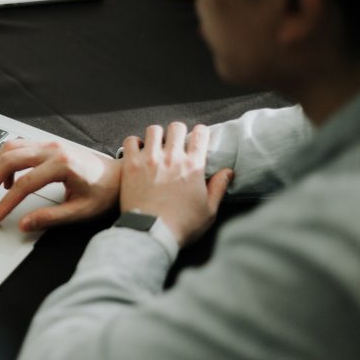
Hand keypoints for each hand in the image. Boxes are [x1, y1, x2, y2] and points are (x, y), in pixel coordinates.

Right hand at [0, 140, 120, 231]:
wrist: (118, 176)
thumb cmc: (103, 192)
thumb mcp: (80, 211)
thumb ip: (50, 218)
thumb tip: (24, 224)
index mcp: (62, 165)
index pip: (23, 184)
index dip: (6, 203)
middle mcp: (53, 149)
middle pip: (9, 160)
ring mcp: (49, 143)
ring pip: (9, 148)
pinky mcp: (47, 144)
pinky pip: (18, 146)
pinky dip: (5, 160)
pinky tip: (7, 179)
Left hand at [119, 122, 233, 246]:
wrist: (151, 232)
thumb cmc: (181, 225)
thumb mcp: (209, 210)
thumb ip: (219, 187)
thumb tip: (228, 172)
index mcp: (193, 166)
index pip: (200, 134)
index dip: (200, 132)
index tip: (198, 138)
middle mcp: (172, 158)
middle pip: (176, 127)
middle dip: (178, 132)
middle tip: (176, 142)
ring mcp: (149, 159)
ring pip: (154, 129)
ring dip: (157, 135)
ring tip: (156, 145)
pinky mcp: (131, 165)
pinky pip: (131, 141)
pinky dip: (135, 143)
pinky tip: (138, 151)